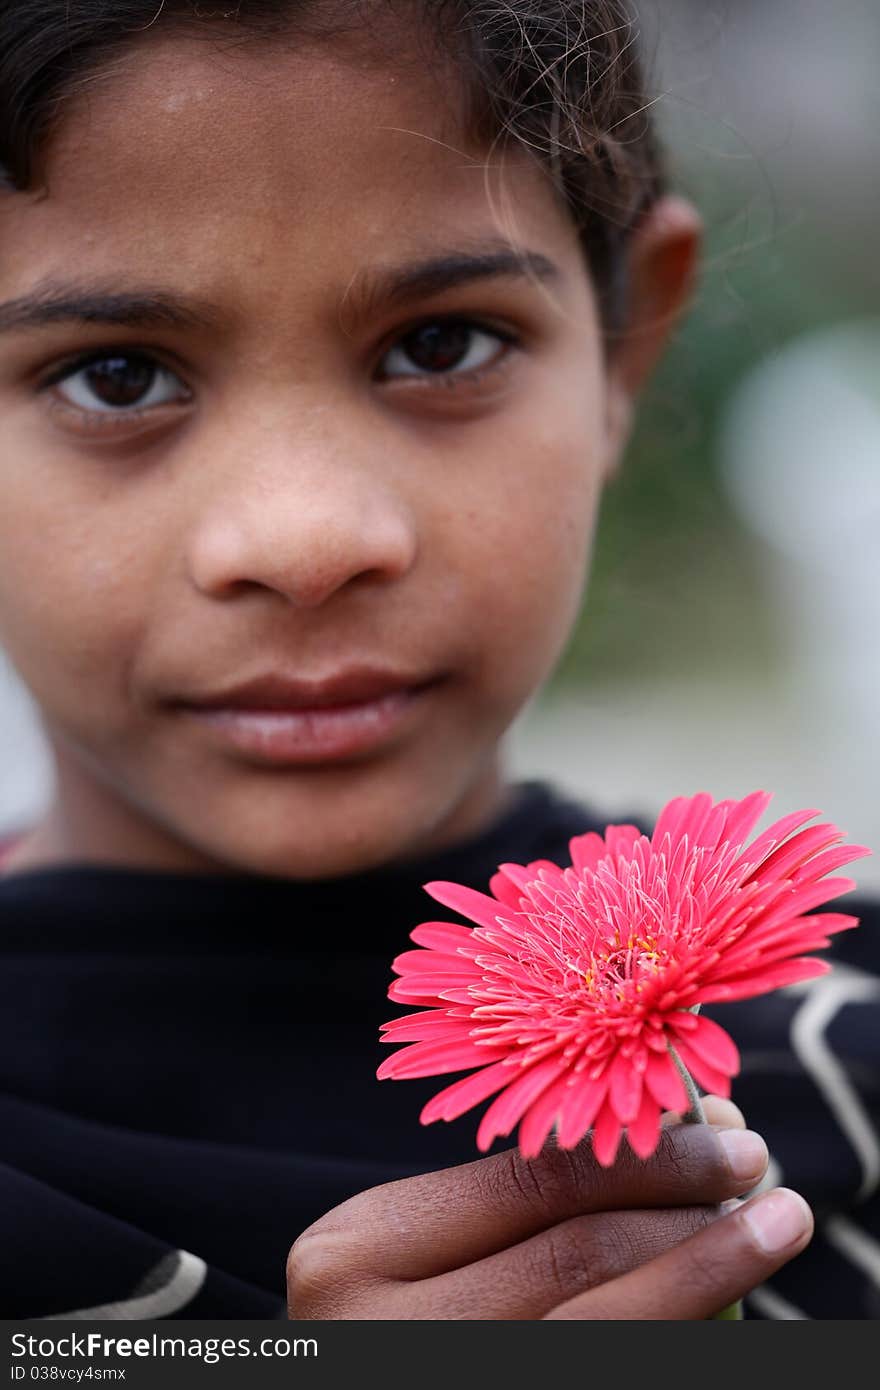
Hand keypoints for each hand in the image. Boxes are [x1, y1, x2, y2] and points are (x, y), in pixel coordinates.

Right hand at [286, 1098, 812, 1318]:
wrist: (351, 1385)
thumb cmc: (392, 1311)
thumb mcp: (418, 1242)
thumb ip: (523, 1191)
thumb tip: (686, 1125)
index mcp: (356, 1252)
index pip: (530, 1188)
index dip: (645, 1157)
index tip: (730, 1134)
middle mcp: (381, 1335)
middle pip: (578, 1258)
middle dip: (688, 1212)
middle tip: (760, 1178)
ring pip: (610, 1330)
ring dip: (705, 1274)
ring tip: (769, 1231)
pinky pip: (608, 1367)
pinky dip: (672, 1330)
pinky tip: (719, 1307)